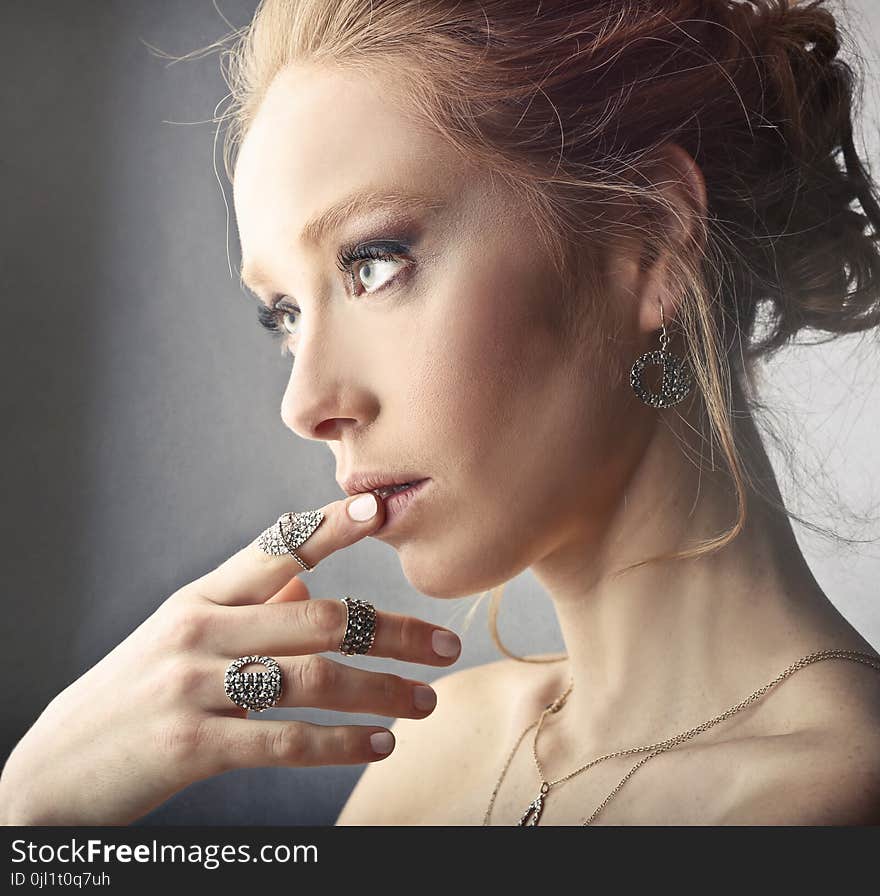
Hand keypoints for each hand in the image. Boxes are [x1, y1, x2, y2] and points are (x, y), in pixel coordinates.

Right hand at [0, 491, 461, 824]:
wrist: (56, 770)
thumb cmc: (135, 692)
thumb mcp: (183, 634)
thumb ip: (246, 604)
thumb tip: (307, 579)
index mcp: (200, 597)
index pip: (276, 547)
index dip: (331, 525)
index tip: (382, 507)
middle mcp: (199, 630)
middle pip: (317, 618)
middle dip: (392, 631)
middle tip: (448, 644)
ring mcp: (192, 687)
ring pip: (311, 680)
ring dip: (380, 692)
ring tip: (426, 701)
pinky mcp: (190, 747)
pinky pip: (283, 742)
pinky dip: (340, 744)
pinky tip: (380, 745)